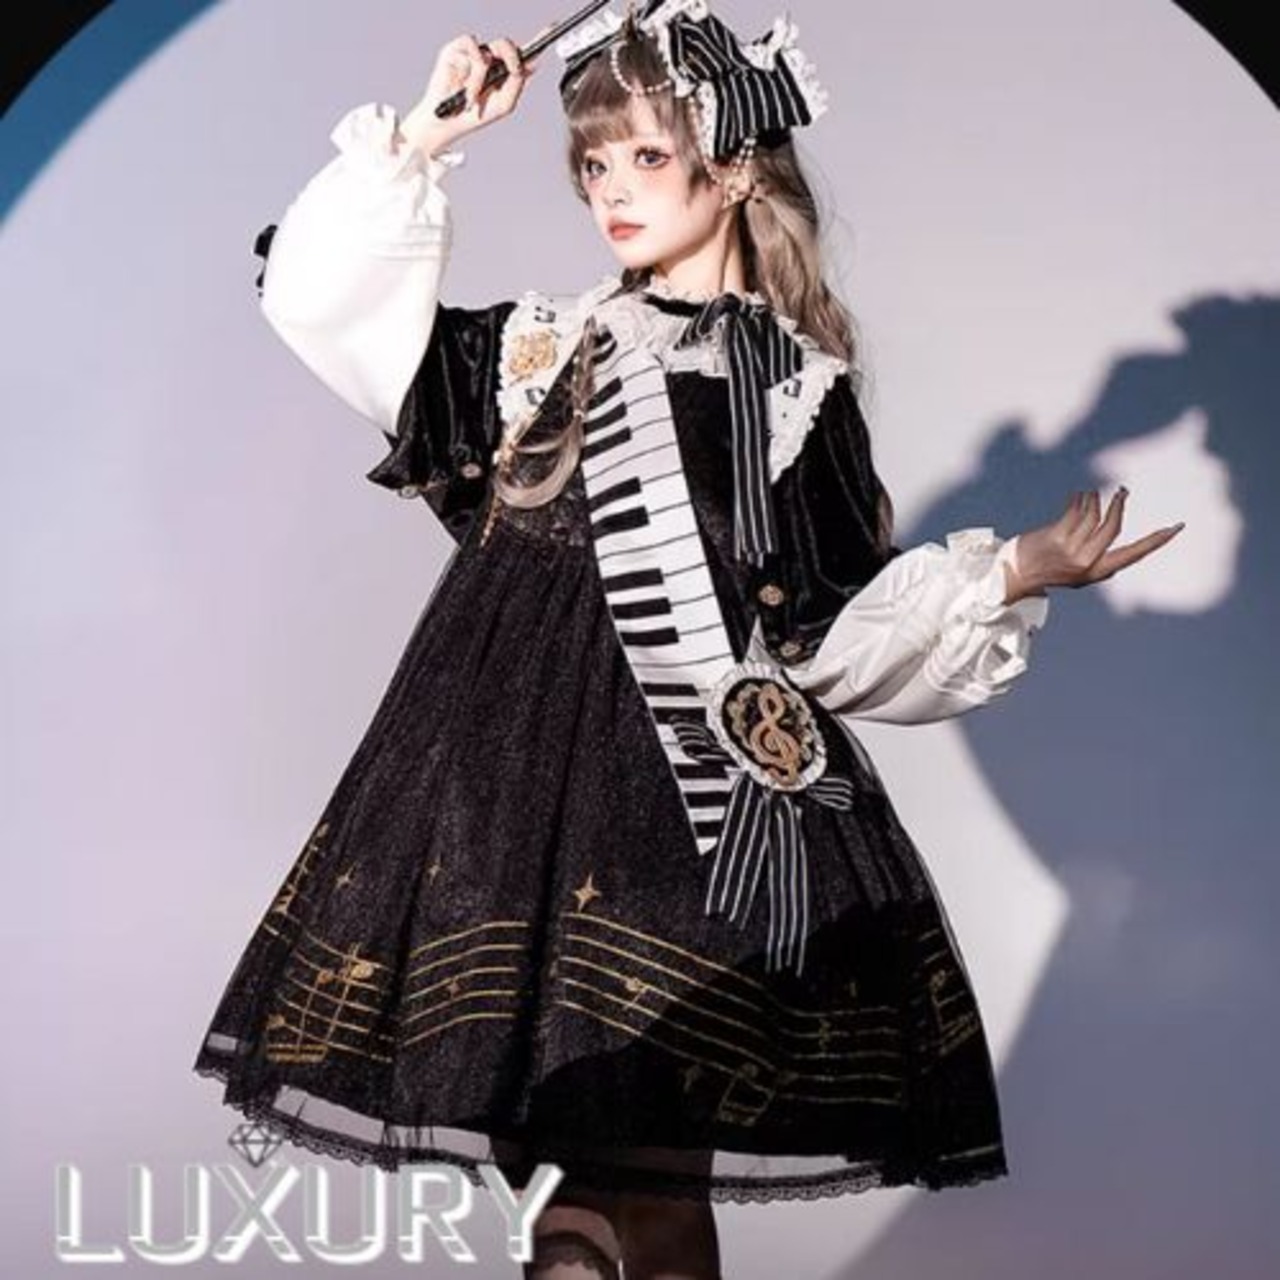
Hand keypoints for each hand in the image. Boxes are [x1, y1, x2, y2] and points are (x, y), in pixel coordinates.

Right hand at [402, 34, 534, 156]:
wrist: (448, 123)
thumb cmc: (474, 115)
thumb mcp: (505, 104)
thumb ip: (518, 83)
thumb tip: (531, 65)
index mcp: (502, 71)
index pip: (520, 52)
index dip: (537, 40)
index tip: (552, 29)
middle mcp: (489, 59)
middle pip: (507, 44)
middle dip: (512, 57)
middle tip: (511, 70)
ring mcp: (472, 54)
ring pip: (489, 51)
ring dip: (482, 79)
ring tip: (473, 97)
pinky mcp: (455, 50)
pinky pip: (472, 48)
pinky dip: (471, 73)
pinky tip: (466, 88)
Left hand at [1003, 488, 1184, 602]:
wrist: (1015, 574)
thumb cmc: (1047, 571)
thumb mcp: (1076, 574)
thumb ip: (1096, 561)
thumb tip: (1115, 546)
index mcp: (1097, 571)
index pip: (1135, 553)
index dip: (1157, 540)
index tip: (1177, 527)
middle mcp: (1086, 562)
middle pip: (1114, 527)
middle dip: (1120, 505)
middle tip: (1122, 492)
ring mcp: (1071, 550)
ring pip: (1093, 515)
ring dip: (1094, 499)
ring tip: (1090, 494)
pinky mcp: (1056, 537)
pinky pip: (1075, 511)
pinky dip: (1079, 499)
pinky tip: (1078, 495)